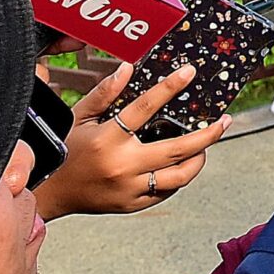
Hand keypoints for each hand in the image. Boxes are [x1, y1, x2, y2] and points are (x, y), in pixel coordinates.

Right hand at [34, 62, 227, 218]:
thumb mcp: (78, 117)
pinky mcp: (131, 205)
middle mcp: (122, 166)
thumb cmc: (64, 150)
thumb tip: (127, 68)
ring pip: (179, 176)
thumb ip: (104, 93)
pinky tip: (184, 164)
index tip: (189, 73)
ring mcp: (129, 189)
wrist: (49, 193)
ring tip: (206, 145)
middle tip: (223, 122)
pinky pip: (165, 191)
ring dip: (199, 159)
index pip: (145, 108)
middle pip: (177, 150)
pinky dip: (179, 177)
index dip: (170, 87)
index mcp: (107, 139)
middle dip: (207, 135)